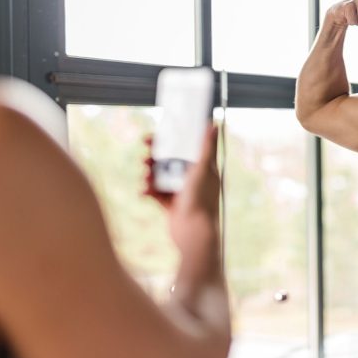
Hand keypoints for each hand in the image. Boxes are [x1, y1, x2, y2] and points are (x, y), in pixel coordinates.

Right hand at [144, 125, 220, 274]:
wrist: (193, 234)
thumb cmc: (201, 201)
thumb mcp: (203, 170)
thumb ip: (206, 147)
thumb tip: (214, 123)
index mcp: (203, 169)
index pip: (186, 148)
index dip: (171, 140)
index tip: (155, 135)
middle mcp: (193, 179)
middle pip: (170, 162)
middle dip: (155, 158)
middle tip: (144, 155)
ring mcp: (181, 192)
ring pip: (160, 177)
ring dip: (149, 175)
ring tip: (145, 177)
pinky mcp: (171, 205)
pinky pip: (156, 193)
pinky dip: (148, 190)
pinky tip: (144, 192)